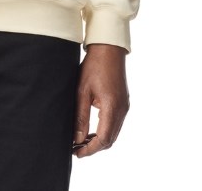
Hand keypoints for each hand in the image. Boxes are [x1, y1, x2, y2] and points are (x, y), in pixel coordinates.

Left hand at [72, 43, 128, 157]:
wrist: (108, 49)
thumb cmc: (94, 66)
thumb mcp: (82, 91)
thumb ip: (80, 116)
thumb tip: (77, 138)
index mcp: (112, 107)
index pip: (103, 139)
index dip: (90, 149)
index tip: (77, 152)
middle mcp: (122, 110)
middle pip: (110, 139)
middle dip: (94, 147)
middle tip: (77, 149)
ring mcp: (124, 106)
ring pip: (113, 132)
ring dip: (99, 139)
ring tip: (81, 140)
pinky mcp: (123, 102)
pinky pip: (115, 123)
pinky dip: (104, 130)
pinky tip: (92, 129)